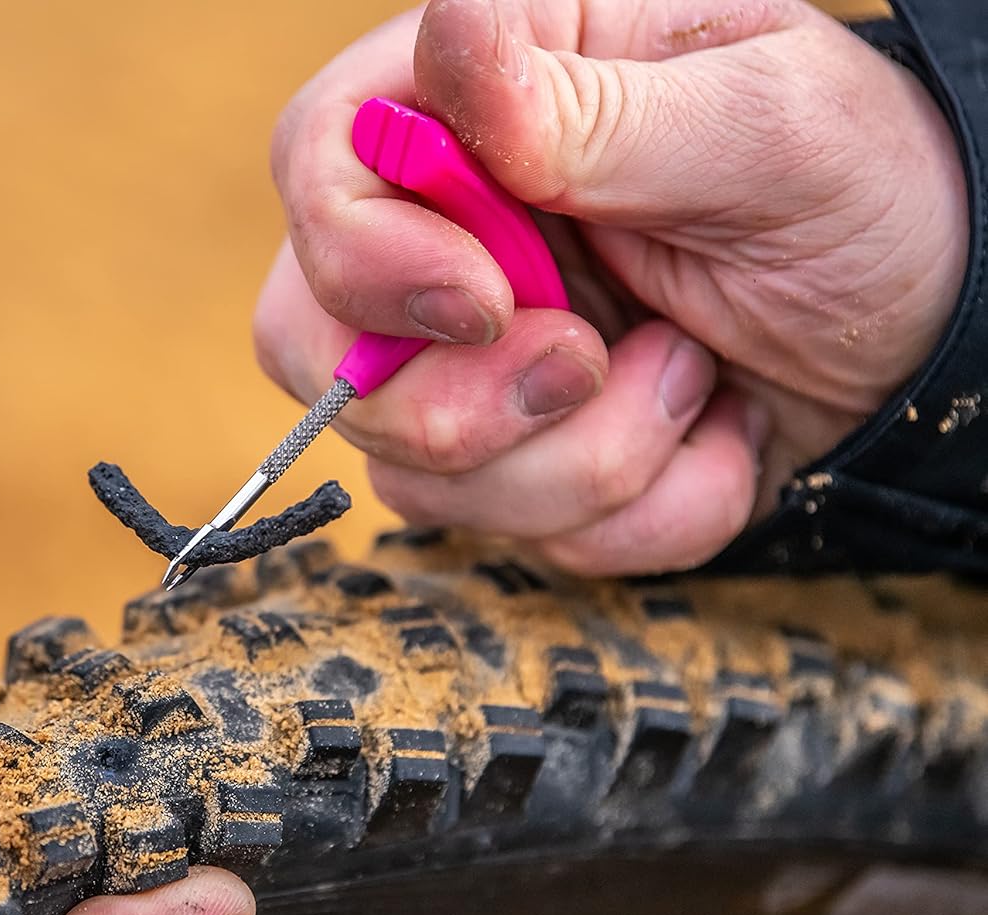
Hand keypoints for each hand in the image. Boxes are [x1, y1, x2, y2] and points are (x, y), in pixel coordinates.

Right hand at [255, 0, 967, 574]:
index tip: (488, 306)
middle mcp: (441, 234)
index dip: (366, 259)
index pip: (319, 166)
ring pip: (411, 469)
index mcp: (476, 105)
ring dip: (583, 462)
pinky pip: (514, 538)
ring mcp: (463, 359)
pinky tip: (712, 436)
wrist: (929, 319)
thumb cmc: (855, 181)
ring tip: (695, 372)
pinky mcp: (512, 458)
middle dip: (456, 403)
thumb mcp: (760, 121)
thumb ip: (592, 112)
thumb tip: (450, 54)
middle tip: (589, 363)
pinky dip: (636, 514)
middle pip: (310, 342)